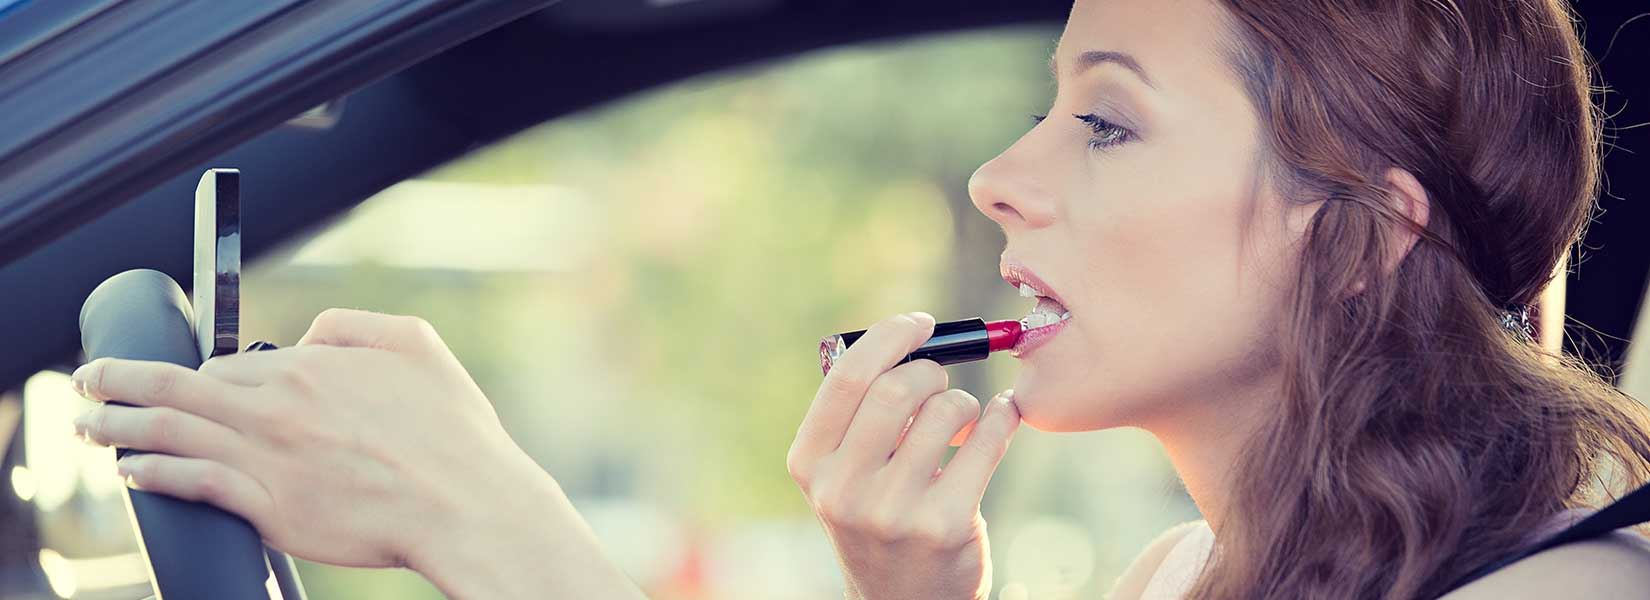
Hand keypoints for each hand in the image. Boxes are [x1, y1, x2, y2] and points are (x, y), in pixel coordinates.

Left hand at [68, 309, 576, 592]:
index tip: (179, 382)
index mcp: (311, 368)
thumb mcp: (419, 345)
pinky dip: (153, 475)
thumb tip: (311, 333)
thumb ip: (357, 326)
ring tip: (88, 425)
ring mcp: (268, 459)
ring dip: (116, 425)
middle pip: (176, 387)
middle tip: (89, 382)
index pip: (229, 362)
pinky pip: (192, 484)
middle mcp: (278, 408)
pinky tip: (134, 473)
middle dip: (120, 381)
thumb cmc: (454, 434)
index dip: (199, 373)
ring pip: (168, 432)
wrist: (468, 504)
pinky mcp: (269, 508)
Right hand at [787, 312, 1022, 599]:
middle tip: (941, 380)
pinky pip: (987, 441)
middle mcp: (841, 489)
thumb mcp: (844, 472)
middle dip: (930, 370)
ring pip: (946, 411)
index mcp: (808, 463)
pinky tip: (1003, 416)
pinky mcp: (944, 525)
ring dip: (965, 401)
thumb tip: (912, 338)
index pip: (846, 378)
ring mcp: (892, 512)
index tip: (918, 325)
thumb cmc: (879, 514)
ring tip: (963, 420)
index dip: (888, 338)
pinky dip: (1002, 416)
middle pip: (896, 389)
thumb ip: (859, 413)